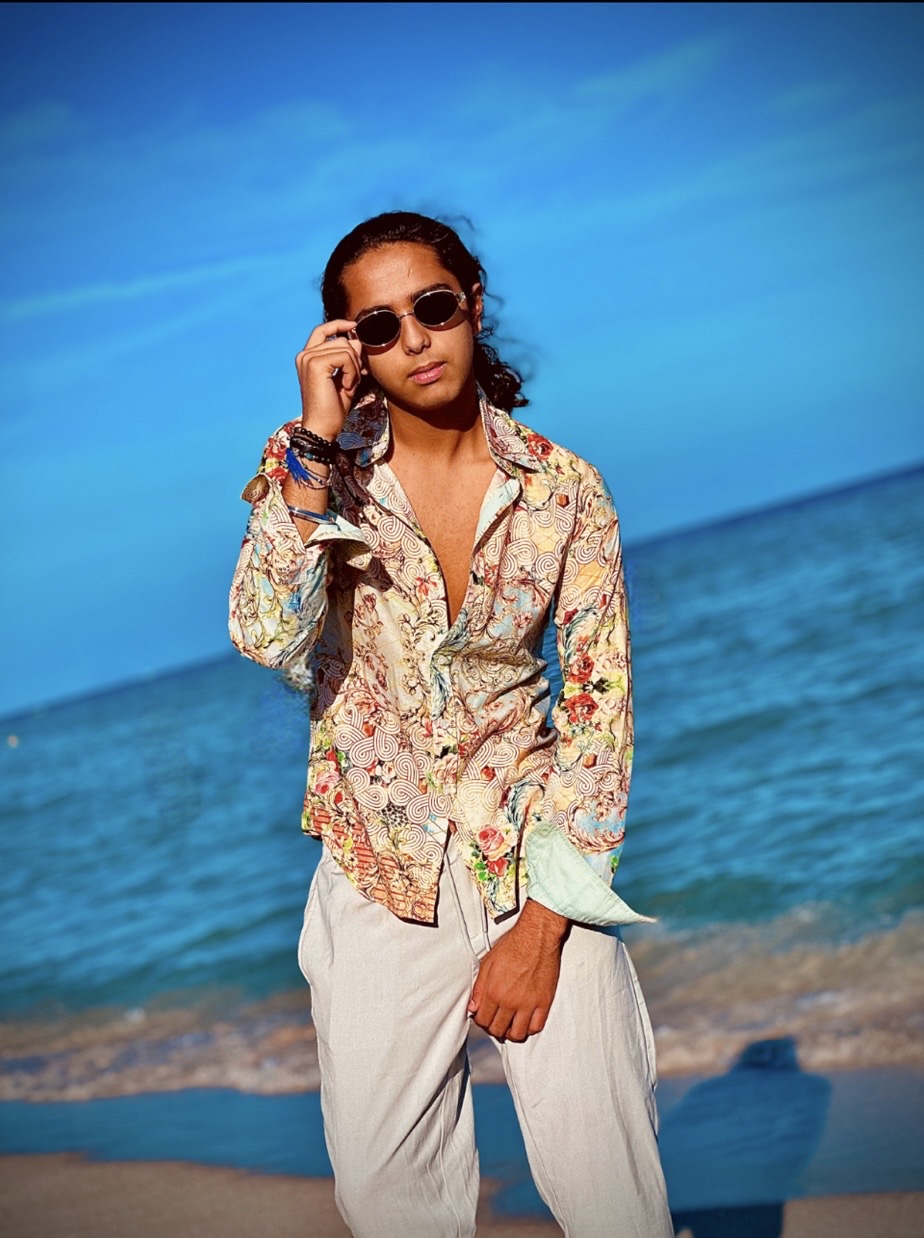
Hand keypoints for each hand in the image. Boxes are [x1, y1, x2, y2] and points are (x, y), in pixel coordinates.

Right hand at [295, 318, 365, 439]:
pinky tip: (346, 387)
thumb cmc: (332, 407)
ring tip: (348, 385)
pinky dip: (352, 372)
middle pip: (341, 340)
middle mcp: (304, 355)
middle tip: (354, 379)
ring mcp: (308, 358)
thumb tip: (356, 339)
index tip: (354, 326)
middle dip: (355, 358)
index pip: (322, 330)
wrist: (322, 427)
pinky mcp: (315, 364)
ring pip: (346, 348)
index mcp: (307, 357)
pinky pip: (346, 357)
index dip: (339, 325)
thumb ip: (348, 357)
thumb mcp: (344, 377)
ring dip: (354, 368)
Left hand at [468, 900, 568, 1041]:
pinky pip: (536, 1027)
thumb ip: (478, 987)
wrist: (536, 936)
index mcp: (494, 991)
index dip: (480, 1020)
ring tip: (509, 1024)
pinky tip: (525, 1022)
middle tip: (495, 1021)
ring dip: (511, 1032)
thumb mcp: (488, 962)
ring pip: (517, 1034)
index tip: (483, 1016)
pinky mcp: (544, 1002)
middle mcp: (510, 1001)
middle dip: (493, 1028)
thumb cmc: (514, 944)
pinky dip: (529, 1029)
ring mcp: (528, 1004)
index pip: (482, 1019)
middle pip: (498, 1029)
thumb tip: (472, 1007)